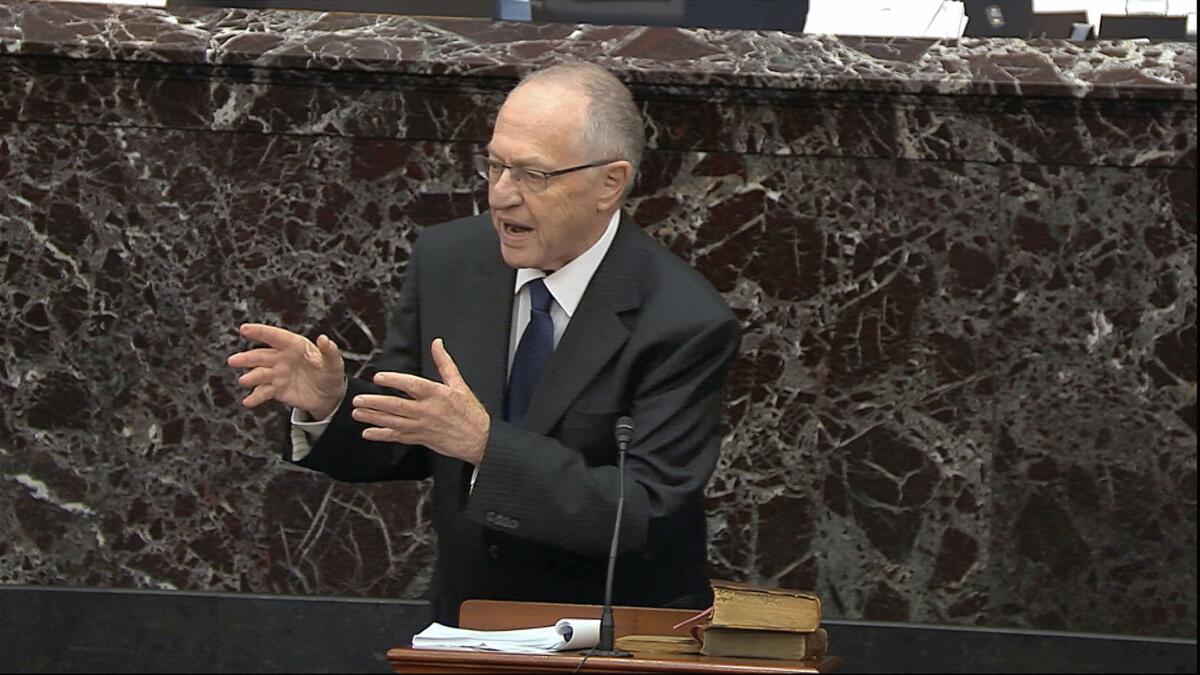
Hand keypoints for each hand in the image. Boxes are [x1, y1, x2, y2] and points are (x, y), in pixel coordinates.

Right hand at [227, 323, 346, 418]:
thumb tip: (324, 339)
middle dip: (247, 358)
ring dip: (251, 377)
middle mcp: (281, 357)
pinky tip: (248, 401)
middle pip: (261, 355)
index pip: (275, 336)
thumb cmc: (330, 373)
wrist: (328, 396)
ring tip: (244, 381)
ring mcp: (277, 374)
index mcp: (294, 345)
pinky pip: (263, 392)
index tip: (244, 329)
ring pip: (259, 373)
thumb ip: (329, 351)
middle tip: (234, 361)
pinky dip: (255, 397)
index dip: (260, 332)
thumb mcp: (334, 363)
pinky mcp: (276, 389)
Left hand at [350, 338, 490, 463]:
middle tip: (358, 399)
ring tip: (357, 413)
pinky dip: (382, 436)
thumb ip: (445, 363)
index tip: (379, 377)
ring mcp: (423, 426)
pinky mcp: (421, 438)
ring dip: (374, 418)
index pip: (412, 385)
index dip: (394, 380)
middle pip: (397, 406)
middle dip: (375, 402)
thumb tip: (437, 344)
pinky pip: (398, 437)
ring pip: (394, 422)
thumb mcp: (459, 384)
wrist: (480, 439)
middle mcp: (428, 410)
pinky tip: (368, 433)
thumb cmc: (470, 412)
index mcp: (438, 394)